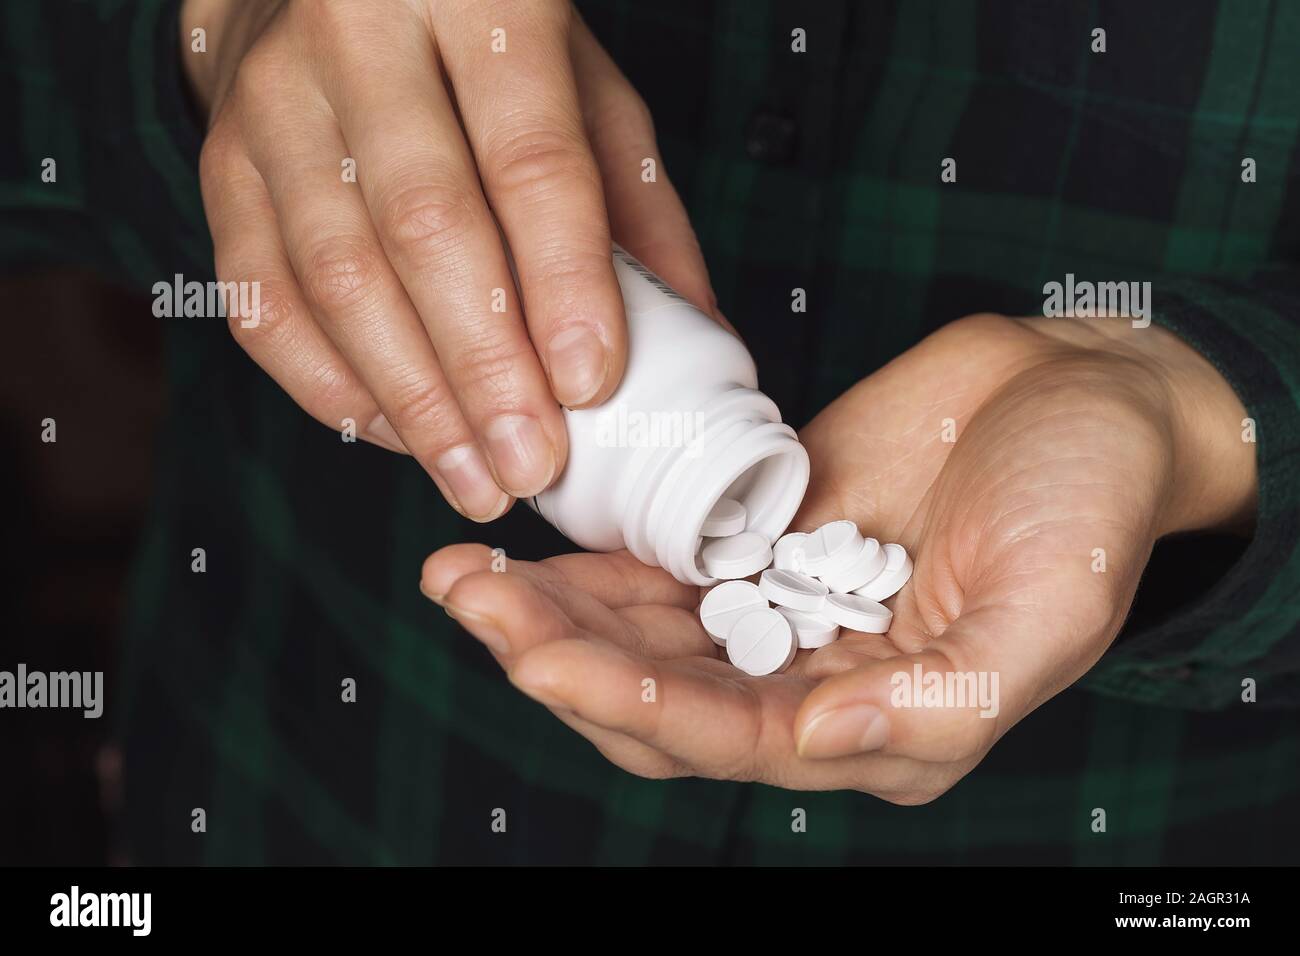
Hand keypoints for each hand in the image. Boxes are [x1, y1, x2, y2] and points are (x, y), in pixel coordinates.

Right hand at [181, 0, 716, 518]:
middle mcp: (357, 39)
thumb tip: (694, 336)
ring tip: (474, 479)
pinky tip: (399, 435)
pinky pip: (263, 302)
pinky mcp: (221, 171)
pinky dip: (333, 388)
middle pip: (424, 228)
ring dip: (413, 400)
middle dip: (484, 370)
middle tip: (530, 467)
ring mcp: (273, 106)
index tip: (591, 387)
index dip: (563, 282)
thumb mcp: (584, 90)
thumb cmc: (483, 47)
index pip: (530, 158)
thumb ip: (637, 205)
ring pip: (335, 277)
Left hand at [421, 314, 1255, 799]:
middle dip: (556, 658)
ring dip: (550, 614)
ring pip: (638, 639)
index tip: (537, 655)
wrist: (1077, 395)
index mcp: (878, 728)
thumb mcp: (1047, 614)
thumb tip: (813, 748)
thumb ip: (940, 703)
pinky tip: (524, 547)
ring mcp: (776, 609)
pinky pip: (658, 567)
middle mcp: (811, 684)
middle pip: (654, 698)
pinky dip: (590, 566)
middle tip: (473, 599)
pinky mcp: (758, 537)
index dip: (628, 704)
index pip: (725, 738)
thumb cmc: (1088, 504)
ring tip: (463, 573)